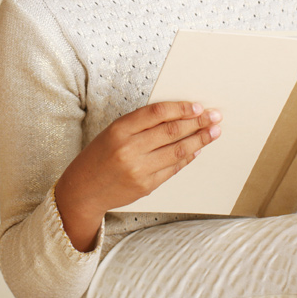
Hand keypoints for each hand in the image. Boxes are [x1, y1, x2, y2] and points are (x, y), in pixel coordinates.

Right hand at [56, 101, 221, 250]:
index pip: (157, 113)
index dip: (181, 108)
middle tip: (214, 116)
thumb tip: (178, 116)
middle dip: (197, 122)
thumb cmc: (99, 156)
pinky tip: (197, 149)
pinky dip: (188, 157)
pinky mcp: (146, 186)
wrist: (82, 191)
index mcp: (119, 129)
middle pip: (172, 131)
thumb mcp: (113, 132)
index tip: (198, 106)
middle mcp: (129, 149)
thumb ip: (141, 124)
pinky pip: (173, 168)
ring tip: (214, 132)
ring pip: (177, 150)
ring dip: (199, 139)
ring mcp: (138, 169)